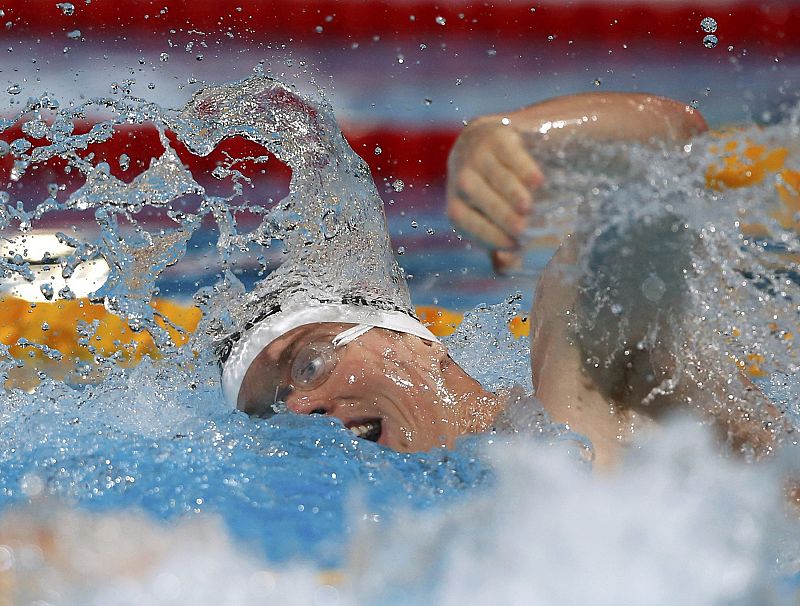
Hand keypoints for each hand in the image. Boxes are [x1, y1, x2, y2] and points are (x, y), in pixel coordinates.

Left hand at [446, 117, 543, 270]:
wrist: (487, 139)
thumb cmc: (492, 192)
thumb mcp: (492, 218)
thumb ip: (498, 244)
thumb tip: (504, 267)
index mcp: (457, 201)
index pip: (463, 218)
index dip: (485, 233)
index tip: (512, 245)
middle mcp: (461, 175)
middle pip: (475, 195)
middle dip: (498, 213)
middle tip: (522, 229)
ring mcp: (477, 152)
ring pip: (493, 174)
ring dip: (510, 191)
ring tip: (529, 207)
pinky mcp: (497, 135)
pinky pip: (508, 152)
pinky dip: (522, 166)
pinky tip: (537, 182)